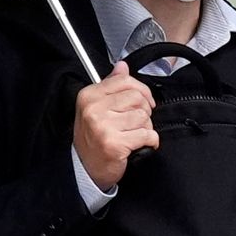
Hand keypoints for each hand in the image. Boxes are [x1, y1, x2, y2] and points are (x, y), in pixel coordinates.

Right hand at [72, 65, 157, 191]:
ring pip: (143, 116)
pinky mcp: (115, 143)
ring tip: (134, 135)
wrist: (85, 169)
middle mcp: (94, 109)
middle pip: (137, 97)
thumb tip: (122, 66)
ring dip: (145, 127)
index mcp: (89, 96)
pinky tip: (141, 145)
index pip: (125, 80)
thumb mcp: (96, 108)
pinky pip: (147, 134)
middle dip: (144, 111)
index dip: (141, 90)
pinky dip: (150, 141)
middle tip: (135, 123)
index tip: (144, 100)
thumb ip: (111, 85)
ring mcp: (103, 126)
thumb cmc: (93, 139)